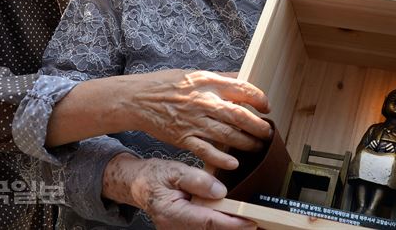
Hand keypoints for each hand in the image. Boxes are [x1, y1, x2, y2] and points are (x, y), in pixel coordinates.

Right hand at [104, 154, 255, 229]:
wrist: (137, 184)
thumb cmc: (153, 176)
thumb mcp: (174, 171)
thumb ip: (197, 180)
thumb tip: (220, 191)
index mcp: (174, 213)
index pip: (208, 221)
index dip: (232, 223)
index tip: (250, 222)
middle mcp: (176, 227)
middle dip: (234, 228)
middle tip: (258, 222)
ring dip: (228, 226)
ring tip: (249, 220)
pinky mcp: (183, 228)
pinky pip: (204, 229)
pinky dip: (219, 225)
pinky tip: (232, 219)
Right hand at [120, 70, 271, 169]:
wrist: (139, 99)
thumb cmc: (167, 84)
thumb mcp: (196, 74)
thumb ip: (220, 78)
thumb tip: (242, 78)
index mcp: (208, 83)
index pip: (242, 89)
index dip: (259, 99)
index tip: (266, 107)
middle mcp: (203, 102)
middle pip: (239, 115)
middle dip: (258, 126)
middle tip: (267, 132)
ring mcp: (194, 121)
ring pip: (227, 134)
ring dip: (246, 143)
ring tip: (257, 147)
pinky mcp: (183, 138)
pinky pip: (206, 151)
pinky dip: (221, 158)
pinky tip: (234, 163)